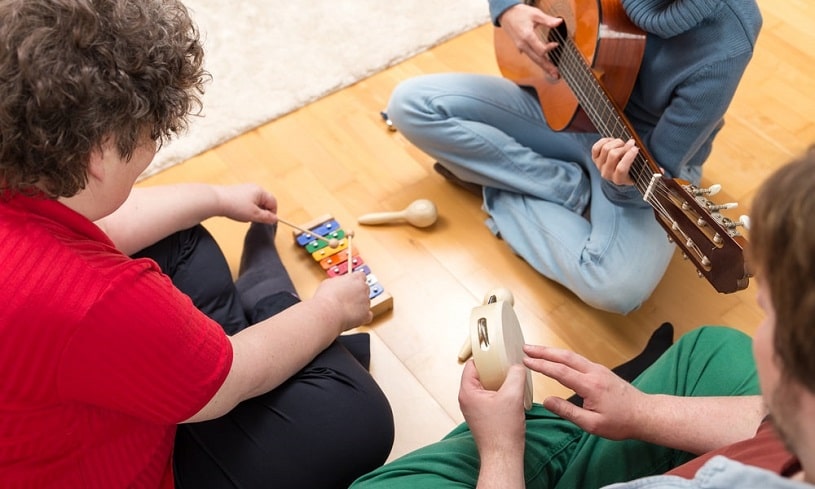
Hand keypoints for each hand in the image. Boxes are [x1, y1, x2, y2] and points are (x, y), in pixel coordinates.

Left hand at [214, 184, 277, 222]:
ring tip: (245, 216)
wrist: (215, 200)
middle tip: (255, 219)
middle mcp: (254, 188)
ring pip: (256, 202)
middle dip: (262, 212)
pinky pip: (248, 201)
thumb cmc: (234, 205)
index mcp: (261, 191)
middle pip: (265, 201)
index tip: (268, 221)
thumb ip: (266, 217)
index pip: (273, 202)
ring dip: (254, 211)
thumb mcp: (254, 215)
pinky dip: (246, 208)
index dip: (272, 213)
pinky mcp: (238, 192)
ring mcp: (245, 189)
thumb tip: (275, 219)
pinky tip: (239, 212)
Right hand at [312, 271, 372, 332]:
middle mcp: (364, 288)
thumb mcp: (329, 282)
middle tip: (347, 299)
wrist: (327, 312)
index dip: (355, 282)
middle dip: (358, 294)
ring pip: (365, 303)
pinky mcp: (366, 314)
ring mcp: (366, 301)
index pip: (361, 276)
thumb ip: (339, 282)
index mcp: (356, 278)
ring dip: (358, 306)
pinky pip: (367, 315)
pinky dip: (362, 317)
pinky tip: (353, 317)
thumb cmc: (326, 297)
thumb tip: (340, 284)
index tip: (351, 286)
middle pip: (365, 289)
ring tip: (345, 310)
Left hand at [459, 360, 526, 456]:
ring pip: (486, 386)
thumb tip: (517, 366)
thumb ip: (515, 375)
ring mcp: (474, 408)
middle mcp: (467, 399)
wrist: (503, 456)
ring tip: (512, 379)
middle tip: (508, 364)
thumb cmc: (502, 432)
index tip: (497, 351)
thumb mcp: (513, 396)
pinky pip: (490, 396)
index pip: (472, 365)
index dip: (485, 356)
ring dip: (499, 381)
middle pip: (479, 374)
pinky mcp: (482, 415)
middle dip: (495, 369)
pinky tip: (512, 394)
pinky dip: (500, 392)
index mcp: (467, 392)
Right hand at [498, 4, 562, 78]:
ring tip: (553, 74)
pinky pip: (531, 57)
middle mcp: (523, 45)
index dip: (549, 48)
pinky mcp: (521, 48)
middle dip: (547, 67)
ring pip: (534, 60)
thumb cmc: (519, 13)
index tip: (557, 44)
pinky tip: (545, 66)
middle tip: (556, 75)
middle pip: (537, 59)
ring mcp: (521, 48)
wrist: (506, 14)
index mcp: (526, 36)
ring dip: (544, 67)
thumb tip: (559, 22)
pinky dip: (539, 62)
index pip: (539, 48)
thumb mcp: (535, 14)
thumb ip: (547, 20)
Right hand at [523, 344, 646, 439]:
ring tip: (535, 350)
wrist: (644, 414)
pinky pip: (578, 359)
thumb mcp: (592, 424)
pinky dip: (562, 356)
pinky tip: (555, 357)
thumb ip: (568, 412)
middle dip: (543, 351)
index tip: (525, 360)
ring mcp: (598, 369)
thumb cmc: (620, 422)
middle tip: (524, 348)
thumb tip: (546, 401)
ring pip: (571, 355)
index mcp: (590, 385)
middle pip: (564, 356)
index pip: (560, 371)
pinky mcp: (600, 370)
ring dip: (552, 351)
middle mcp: (594, 372)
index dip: (541, 365)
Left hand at [591, 137, 638, 185]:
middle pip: (613, 155)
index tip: (635, 148)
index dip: (629, 156)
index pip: (621, 168)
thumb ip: (636, 161)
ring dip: (616, 142)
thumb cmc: (630, 171)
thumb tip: (634, 146)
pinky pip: (596, 147)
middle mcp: (607, 173)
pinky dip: (604, 141)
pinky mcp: (594, 158)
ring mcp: (599, 166)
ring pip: (605, 148)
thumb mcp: (636, 171)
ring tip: (622, 143)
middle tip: (631, 143)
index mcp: (619, 179)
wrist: (616, 175)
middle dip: (624, 146)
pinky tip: (612, 141)